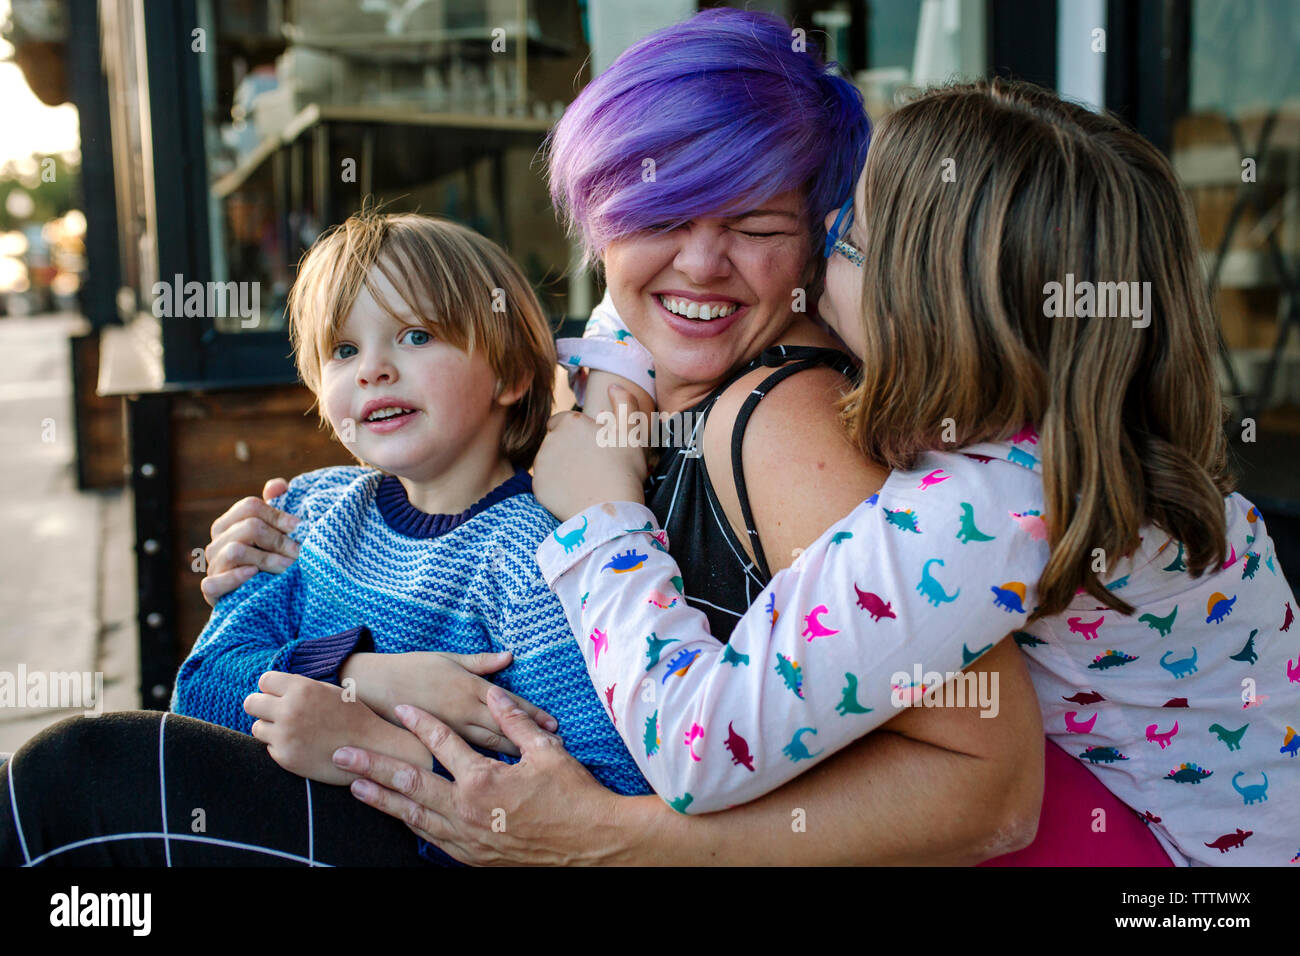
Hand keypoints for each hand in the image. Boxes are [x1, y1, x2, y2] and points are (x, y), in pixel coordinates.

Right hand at [202, 477, 297, 606]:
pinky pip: (214, 582)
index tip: (300, 527)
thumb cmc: (273, 560)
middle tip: (300, 552)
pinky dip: (235, 578)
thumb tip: (279, 485)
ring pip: (235, 551)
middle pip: (248, 527)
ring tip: (288, 567)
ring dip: (267, 559)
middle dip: (279, 540)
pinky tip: (255, 575)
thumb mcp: (277, 533)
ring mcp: (212, 566)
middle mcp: (217, 543)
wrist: (264, 602)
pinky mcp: (211, 591)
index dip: (277, 514)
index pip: (250, 506)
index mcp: (229, 524)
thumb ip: (276, 507)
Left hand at [246, 671, 422, 786]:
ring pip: (257, 727)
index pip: (264, 681)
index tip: (279, 695)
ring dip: (270, 728)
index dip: (272, 688)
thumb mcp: (329, 692)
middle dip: (262, 706)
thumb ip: (301, 687)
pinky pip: (270, 748)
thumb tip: (272, 686)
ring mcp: (285, 736)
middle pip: (251, 703)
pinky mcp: (285, 757)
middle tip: (276, 713)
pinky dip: (281, 747)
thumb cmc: (353, 717)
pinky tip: (301, 746)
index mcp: (301, 688)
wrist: (371, 750)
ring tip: (292, 731)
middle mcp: (289, 710)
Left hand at [336, 689, 625, 864]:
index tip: (401, 708)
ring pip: (413, 815)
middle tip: (343, 754)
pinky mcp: (473, 855)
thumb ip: (516, 722)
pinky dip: (410, 825)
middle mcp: (467, 810)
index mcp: (484, 780)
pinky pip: (432, 838)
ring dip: (381, 799)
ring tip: (355, 785)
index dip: (420, 723)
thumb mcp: (547, 751)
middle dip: (373, 766)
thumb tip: (496, 695)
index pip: (442, 744)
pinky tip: (398, 817)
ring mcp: (467, 837)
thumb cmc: (573, 796)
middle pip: (410, 782)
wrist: (591, 845)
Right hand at [338, 650, 558, 756]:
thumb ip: (480, 662)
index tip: (553, 723)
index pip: (507, 702)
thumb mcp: (448, 660)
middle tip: (555, 746)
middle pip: (503, 727)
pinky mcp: (435, 746)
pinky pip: (464, 759)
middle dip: (530, 737)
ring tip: (536, 763)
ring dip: (513, 752)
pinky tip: (500, 778)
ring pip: (487, 745)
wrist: (370, 687)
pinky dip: (484, 766)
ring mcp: (448, 730)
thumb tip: (509, 655)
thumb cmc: (410, 670)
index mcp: (467, 686)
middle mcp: (462, 710)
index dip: (532, 713)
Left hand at [533, 384, 648, 521]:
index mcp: (571, 423)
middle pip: (554, 441)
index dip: (577, 433)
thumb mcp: (631, 432)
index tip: (591, 447)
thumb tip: (613, 386)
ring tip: (583, 480)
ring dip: (560, 466)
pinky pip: (545, 483)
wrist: (610, 510)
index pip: (563, 421)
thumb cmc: (623, 470)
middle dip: (567, 448)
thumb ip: (624, 403)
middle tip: (589, 465)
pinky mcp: (538, 486)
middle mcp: (550, 439)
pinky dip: (556, 487)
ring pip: (548, 461)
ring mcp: (541, 464)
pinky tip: (573, 494)